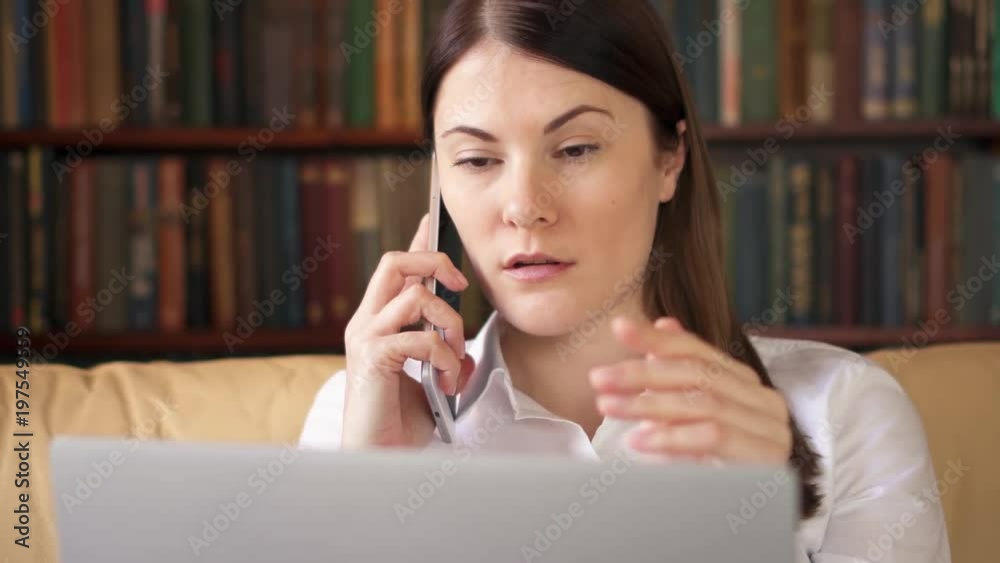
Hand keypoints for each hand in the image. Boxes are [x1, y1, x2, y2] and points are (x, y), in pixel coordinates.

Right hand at [341, 213, 476, 448]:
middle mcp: (365, 322)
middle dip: (434, 261)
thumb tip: (463, 351)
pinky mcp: (372, 358)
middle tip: (460, 286)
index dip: (416, 242)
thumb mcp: (429, 382)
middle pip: (394, 262)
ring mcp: (365, 338)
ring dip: (450, 323)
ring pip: (415, 295)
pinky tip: (447, 379)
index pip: (395, 269)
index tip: (432, 220)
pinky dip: (444, 355)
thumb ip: (442, 358)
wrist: (378, 457)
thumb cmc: (398, 423)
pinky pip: (419, 337)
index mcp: (376, 322)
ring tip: (454, 359)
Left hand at [588, 316, 791, 463]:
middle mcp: (762, 399)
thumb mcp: (692, 414)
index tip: (618, 328)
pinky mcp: (766, 458)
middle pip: (697, 374)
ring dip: (648, 404)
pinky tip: (638, 440)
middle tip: (599, 378)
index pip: (697, 350)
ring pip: (702, 403)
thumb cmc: (718, 461)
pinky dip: (671, 436)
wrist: (754, 514)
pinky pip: (713, 437)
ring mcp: (770, 428)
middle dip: (642, 373)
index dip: (656, 338)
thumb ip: (680, 372)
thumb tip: (664, 321)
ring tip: (609, 407)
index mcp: (744, 382)